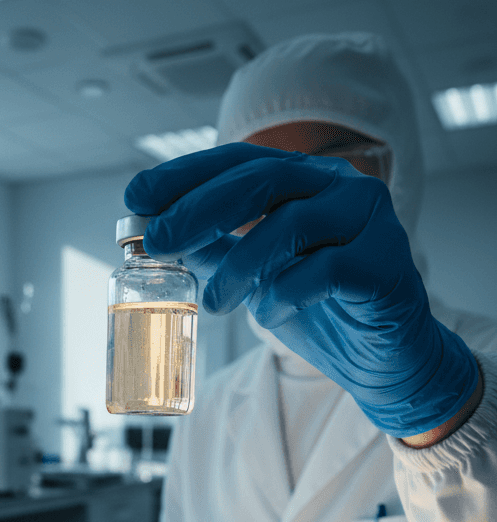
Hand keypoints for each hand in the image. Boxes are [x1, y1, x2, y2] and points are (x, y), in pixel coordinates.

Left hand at [125, 144, 478, 437]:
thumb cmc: (320, 311)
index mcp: (309, 179)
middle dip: (199, 210)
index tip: (136, 196)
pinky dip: (284, 297)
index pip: (239, 160)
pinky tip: (271, 316)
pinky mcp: (385, 264)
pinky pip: (322, 272)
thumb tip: (154, 237)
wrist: (384, 361)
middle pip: (261, 180)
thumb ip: (215, 250)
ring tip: (214, 303)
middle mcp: (342, 186)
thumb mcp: (255, 276)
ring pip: (288, 225)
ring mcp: (370, 220)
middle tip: (158, 242)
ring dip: (238, 266)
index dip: (185, 174)